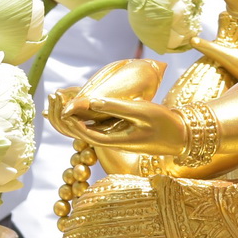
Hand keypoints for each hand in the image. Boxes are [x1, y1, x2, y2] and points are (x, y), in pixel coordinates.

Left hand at [56, 92, 184, 155]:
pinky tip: (84, 101)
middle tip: (56, 97)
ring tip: (64, 97)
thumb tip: (91, 101)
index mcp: (116, 141)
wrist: (181, 134)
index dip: (72, 122)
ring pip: (90, 128)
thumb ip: (116, 107)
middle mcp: (113, 141)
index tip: (63, 105)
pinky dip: (88, 114)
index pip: (86, 135)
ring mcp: (117, 136)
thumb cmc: (164, 123)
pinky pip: (99, 124)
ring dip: (76, 114)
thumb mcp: (142, 112)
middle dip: (68, 118)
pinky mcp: (122, 131)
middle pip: (83, 133)